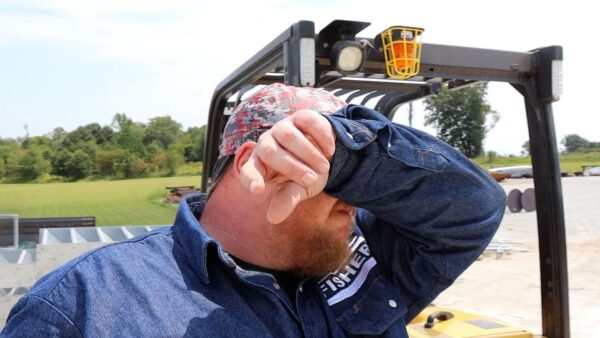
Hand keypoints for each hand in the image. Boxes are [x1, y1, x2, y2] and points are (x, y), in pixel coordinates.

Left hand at [239, 109, 335, 223]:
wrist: (326, 153)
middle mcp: (266, 142)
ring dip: (308, 154)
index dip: (251, 179)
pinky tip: (330, 149)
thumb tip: (272, 218)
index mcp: (260, 164)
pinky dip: (320, 136)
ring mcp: (283, 127)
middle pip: (270, 152)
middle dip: (292, 168)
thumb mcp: (298, 190)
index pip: (247, 171)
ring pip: (288, 136)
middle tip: (313, 180)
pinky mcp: (301, 117)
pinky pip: (308, 122)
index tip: (257, 190)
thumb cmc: (307, 174)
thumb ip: (287, 200)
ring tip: (324, 168)